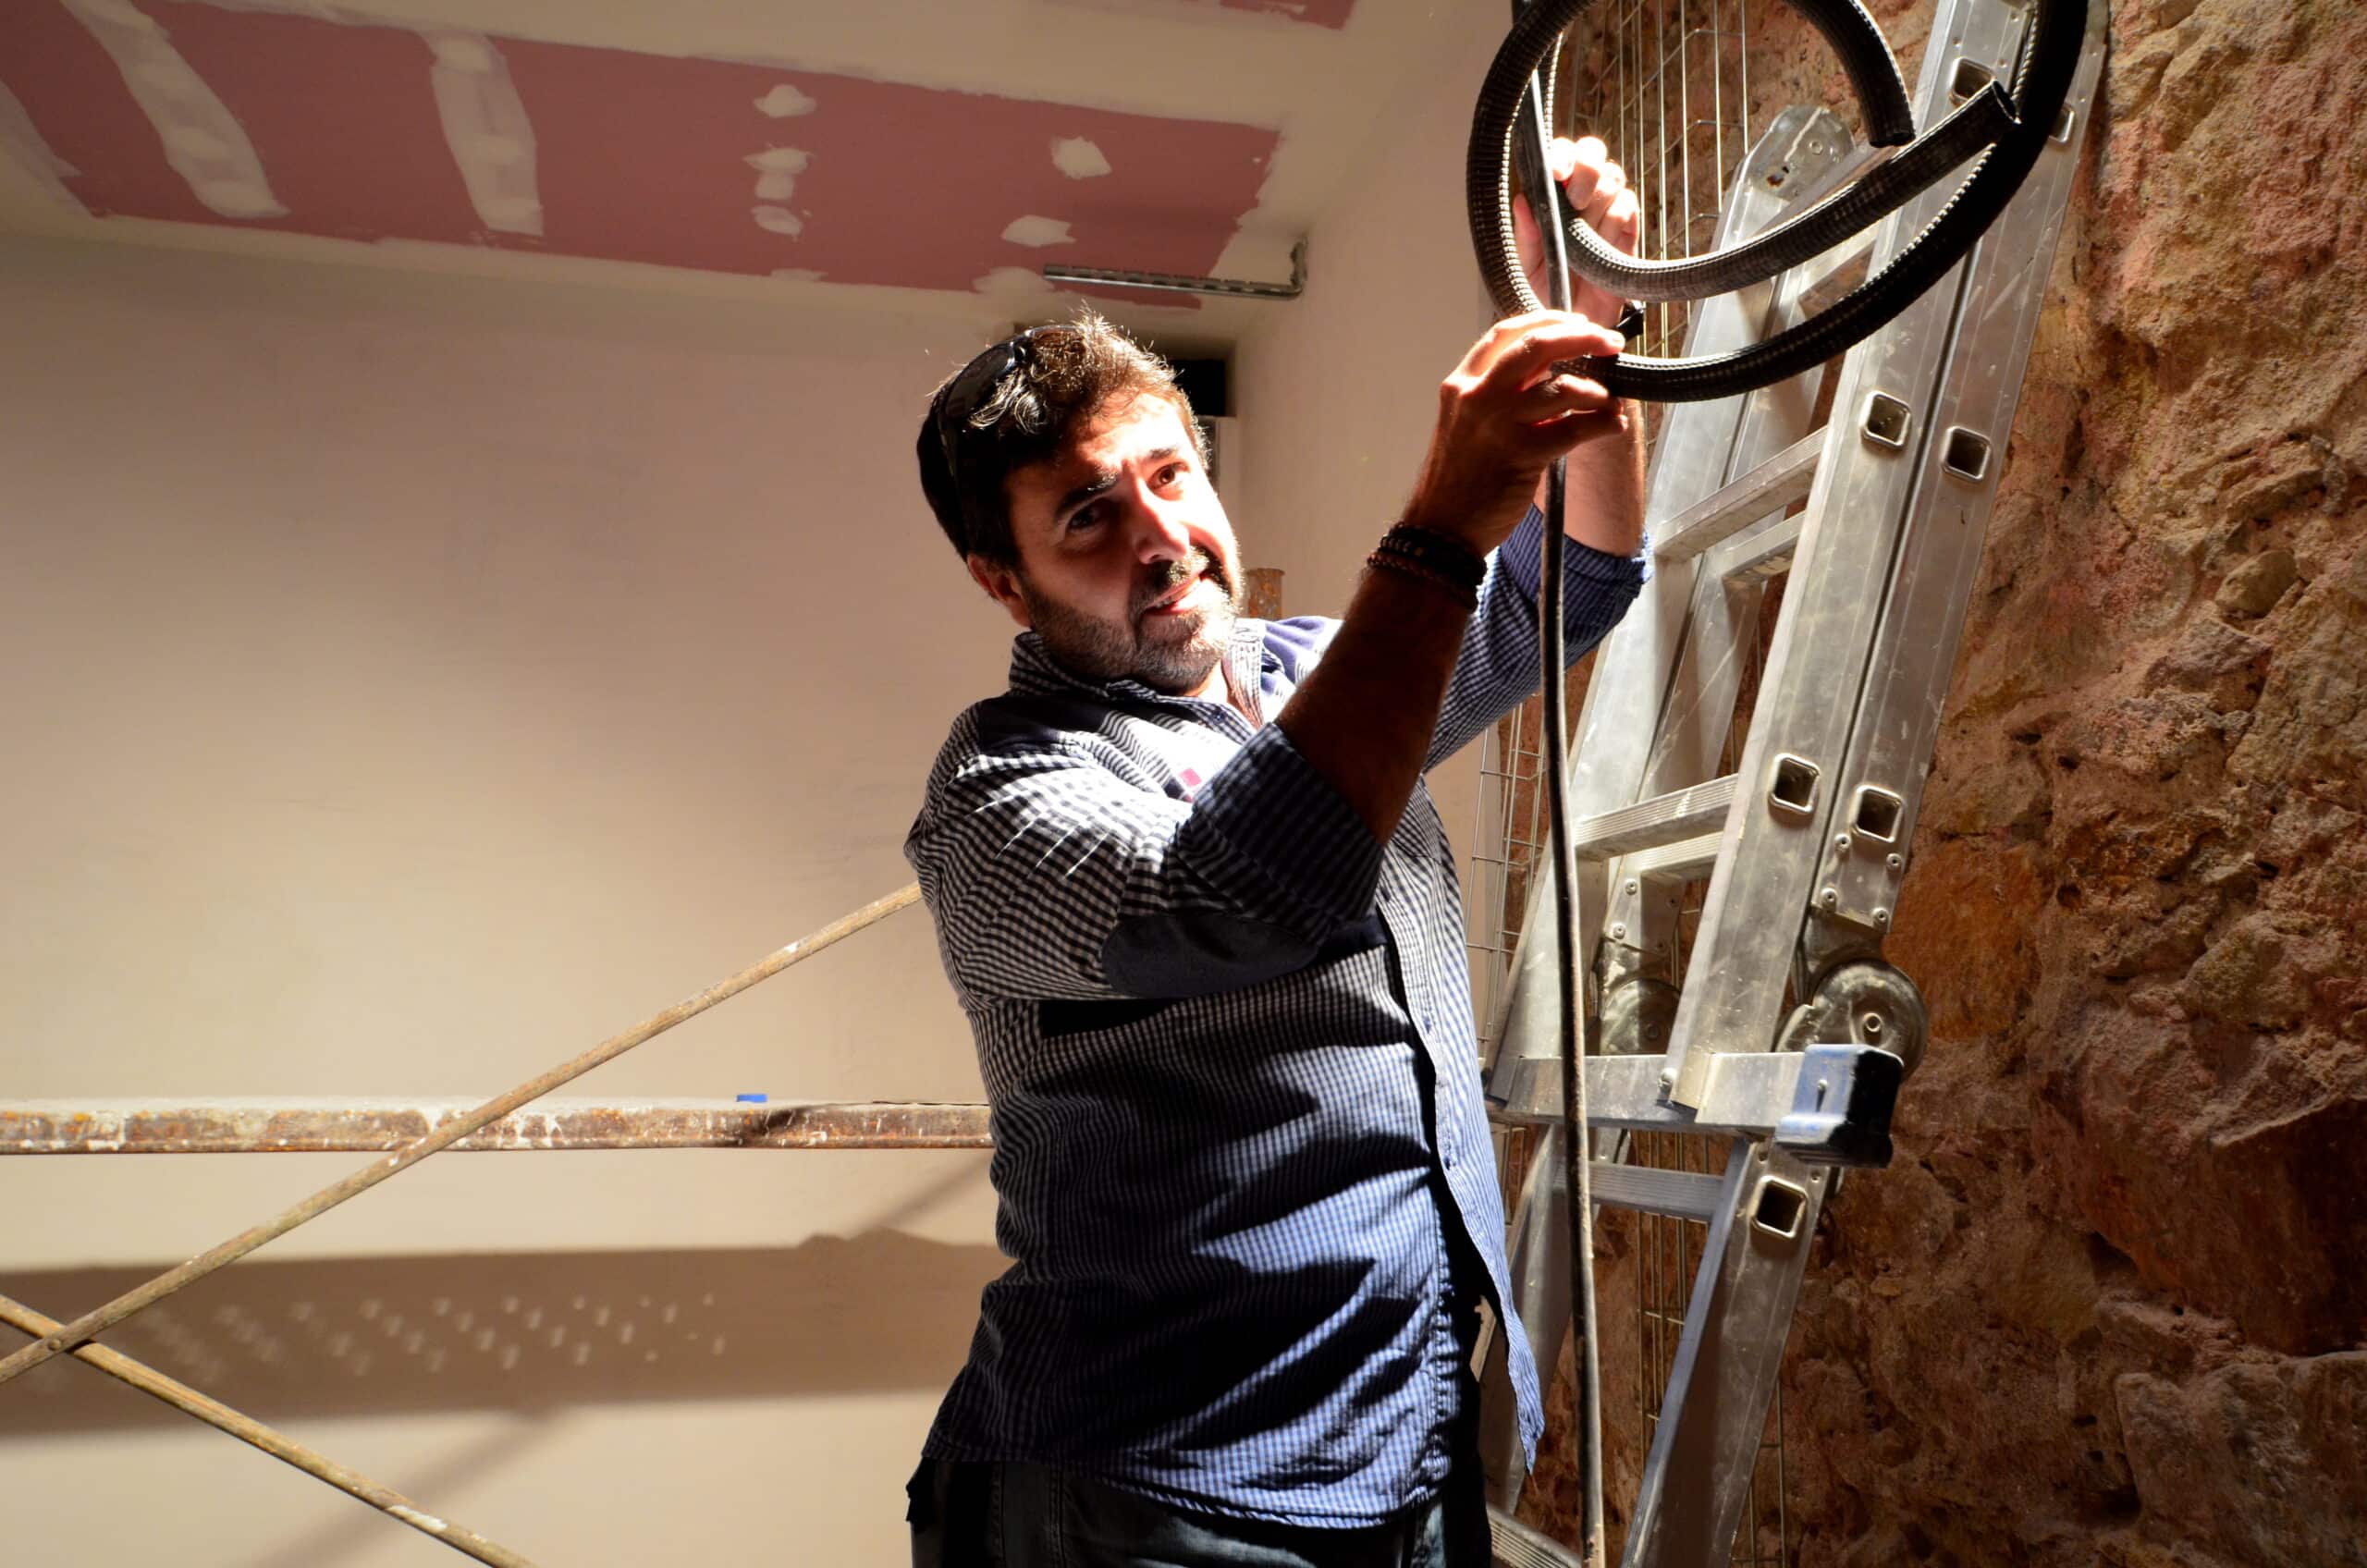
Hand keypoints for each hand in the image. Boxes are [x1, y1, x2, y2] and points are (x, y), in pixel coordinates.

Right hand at [1403, 311, 1628, 555]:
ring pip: (1562, 387)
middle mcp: (1477, 397)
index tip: (1576, 322)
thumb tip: (1551, 369)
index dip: (1547, 319)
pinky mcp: (1521, 456)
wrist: (1442, 528)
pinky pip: (1574, 429)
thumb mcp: (1467, 422)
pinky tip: (1612, 425)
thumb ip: (1501, 392)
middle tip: (1610, 342)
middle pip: (1538, 345)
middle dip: (1583, 337)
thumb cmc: (1459, 477)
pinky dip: (1602, 424)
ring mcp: (1498, 425)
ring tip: (1609, 400)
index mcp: (1462, 384)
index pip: (1506, 333)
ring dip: (1596, 391)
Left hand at [1513, 136, 1641, 330]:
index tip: (1556, 172)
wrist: (1573, 324)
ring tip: (1584, 237)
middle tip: (1576, 201)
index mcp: (1553, 195)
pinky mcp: (1628, 229)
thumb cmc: (1544, 290)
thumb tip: (1521, 201)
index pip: (1562, 154)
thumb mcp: (1525, 265)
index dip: (1563, 154)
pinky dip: (1614, 222)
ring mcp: (1606, 210)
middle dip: (1586, 170)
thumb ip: (1526, 234)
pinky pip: (1627, 207)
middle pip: (1593, 152)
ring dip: (1597, 205)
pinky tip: (1603, 245)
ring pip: (1612, 178)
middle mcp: (1581, 195)